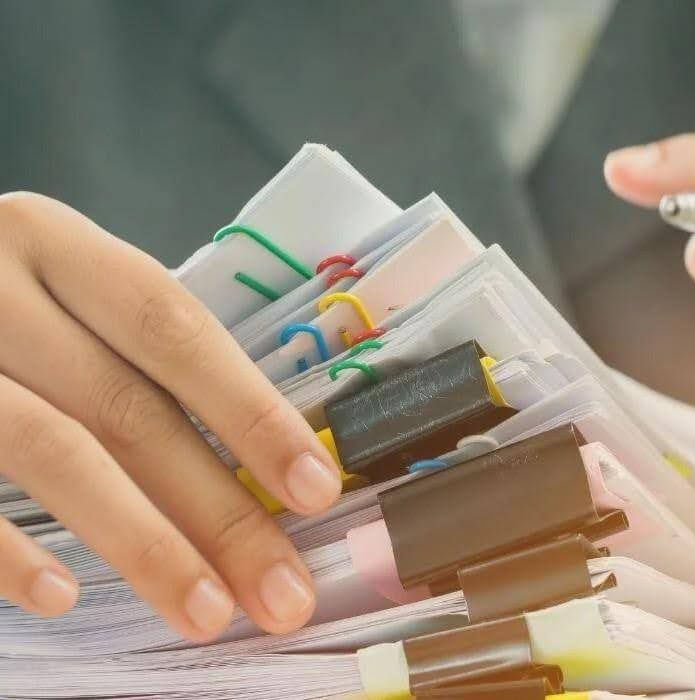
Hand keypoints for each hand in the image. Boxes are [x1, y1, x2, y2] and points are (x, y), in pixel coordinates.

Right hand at [0, 193, 341, 639]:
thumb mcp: (57, 293)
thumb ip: (131, 356)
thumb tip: (258, 467)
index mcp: (56, 247)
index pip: (175, 330)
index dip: (251, 412)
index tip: (318, 490)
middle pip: (129, 408)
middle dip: (220, 510)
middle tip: (283, 592)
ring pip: (54, 452)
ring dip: (143, 543)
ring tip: (207, 613)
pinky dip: (8, 550)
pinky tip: (62, 598)